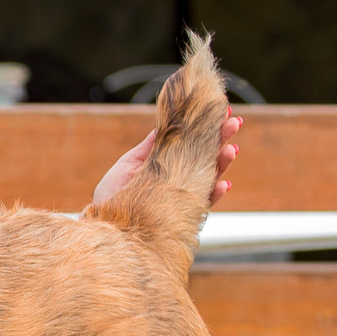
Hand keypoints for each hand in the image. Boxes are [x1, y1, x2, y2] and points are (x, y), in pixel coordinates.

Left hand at [92, 114, 240, 207]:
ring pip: (211, 179)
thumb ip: (151, 146)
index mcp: (170, 166)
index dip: (209, 130)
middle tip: (234, 122)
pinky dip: (214, 195)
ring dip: (223, 164)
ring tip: (232, 149)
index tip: (222, 111)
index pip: (194, 145)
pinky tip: (223, 184)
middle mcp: (180, 181)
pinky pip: (203, 206)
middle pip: (208, 158)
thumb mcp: (130, 163)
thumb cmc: (114, 194)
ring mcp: (182, 198)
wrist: (102, 224)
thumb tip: (166, 122)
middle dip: (223, 140)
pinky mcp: (181, 217)